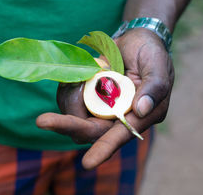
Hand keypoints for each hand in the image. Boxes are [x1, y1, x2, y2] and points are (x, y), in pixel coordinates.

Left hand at [36, 28, 173, 169]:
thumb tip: (141, 111)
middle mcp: (121, 117)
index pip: (122, 135)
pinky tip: (77, 76)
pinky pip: (70, 100)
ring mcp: (103, 108)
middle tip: (43, 120)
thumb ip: (155, 87)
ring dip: (71, 96)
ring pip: (76, 116)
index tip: (88, 163)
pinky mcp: (90, 98)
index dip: (104, 149)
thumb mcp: (158, 65)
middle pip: (91, 130)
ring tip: (82, 73)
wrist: (137, 39)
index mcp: (142, 115)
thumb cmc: (152, 52)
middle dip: (68, 124)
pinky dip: (69, 88)